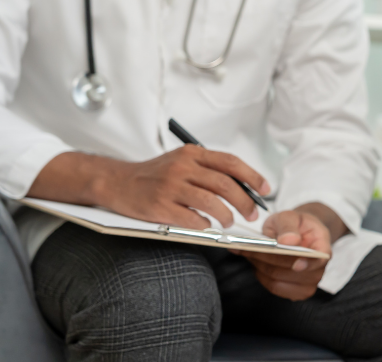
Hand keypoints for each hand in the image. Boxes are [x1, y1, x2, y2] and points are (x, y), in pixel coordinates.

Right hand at [29, 147, 269, 228]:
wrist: (116, 181)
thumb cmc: (154, 175)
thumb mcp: (182, 161)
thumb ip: (208, 169)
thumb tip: (243, 187)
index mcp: (192, 154)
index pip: (231, 163)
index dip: (252, 177)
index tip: (265, 190)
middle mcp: (183, 167)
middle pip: (226, 184)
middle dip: (245, 203)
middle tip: (252, 215)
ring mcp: (170, 187)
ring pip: (212, 203)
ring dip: (226, 216)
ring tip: (228, 223)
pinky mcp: (159, 206)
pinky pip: (191, 219)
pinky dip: (204, 225)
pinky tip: (205, 226)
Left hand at [235, 206, 333, 300]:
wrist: (297, 233)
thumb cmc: (295, 225)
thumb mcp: (290, 216)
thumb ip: (288, 225)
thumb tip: (289, 240)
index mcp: (322, 246)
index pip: (320, 258)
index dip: (308, 264)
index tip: (296, 264)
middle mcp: (319, 268)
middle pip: (292, 270)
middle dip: (269, 258)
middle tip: (249, 247)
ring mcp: (308, 282)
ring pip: (279, 279)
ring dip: (260, 266)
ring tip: (249, 252)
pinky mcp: (295, 291)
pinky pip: (274, 287)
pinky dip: (261, 275)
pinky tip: (256, 263)